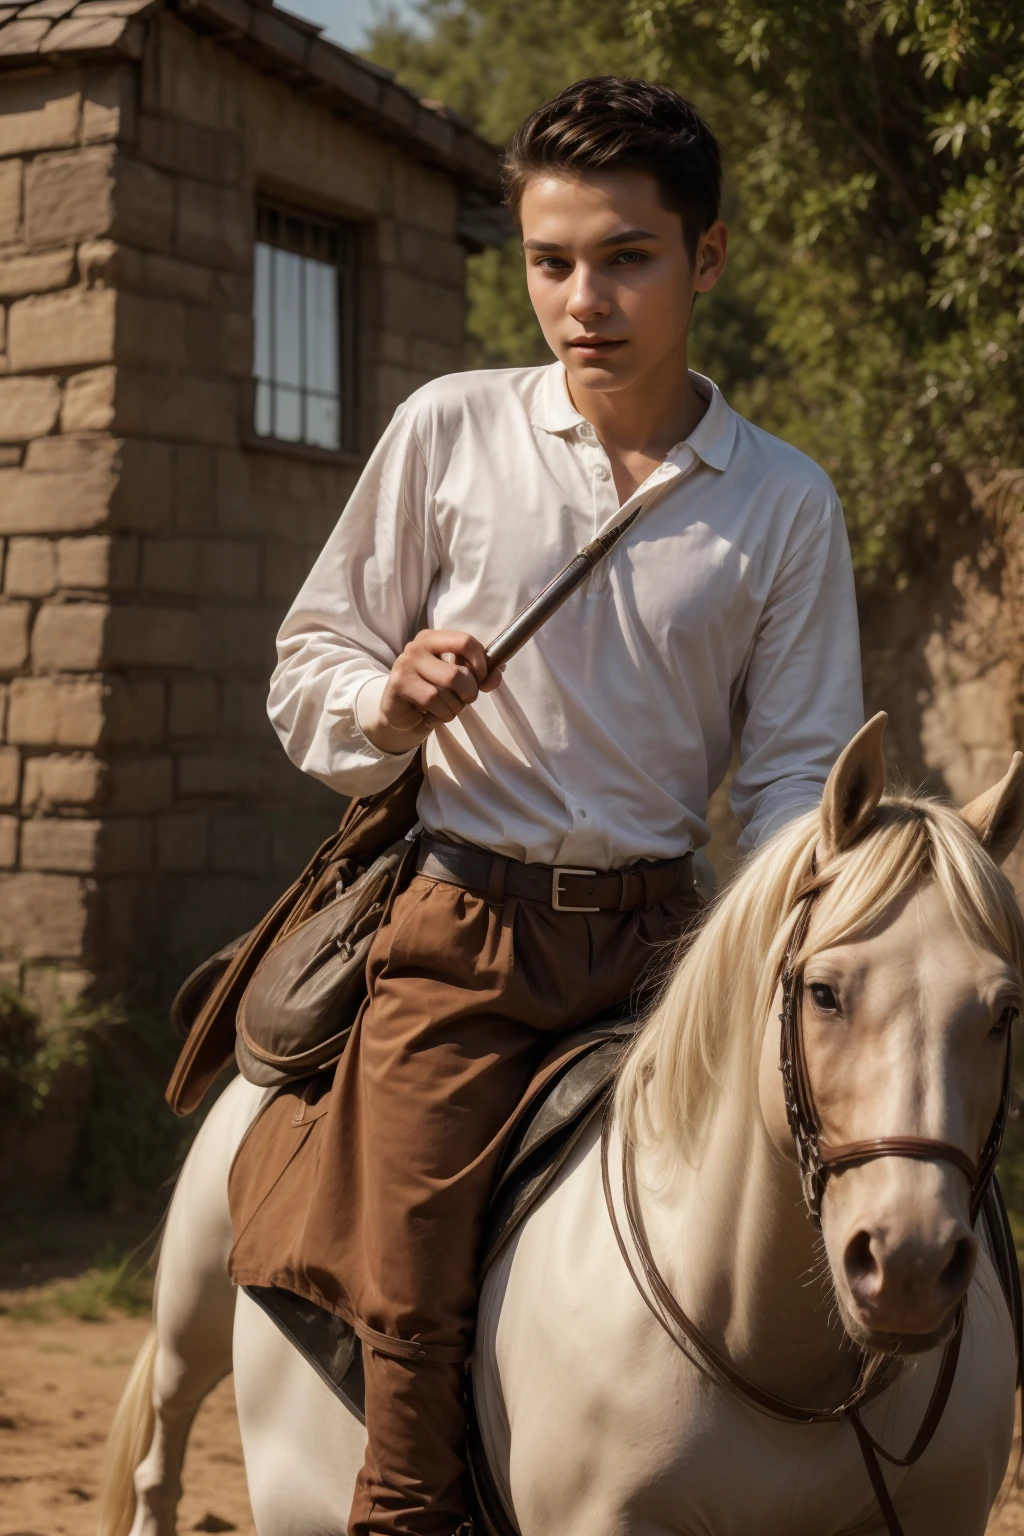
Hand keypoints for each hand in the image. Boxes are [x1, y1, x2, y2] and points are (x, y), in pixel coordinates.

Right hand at [377, 629, 501, 743]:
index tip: (481, 678)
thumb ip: (480, 676)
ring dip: (455, 707)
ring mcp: (406, 664)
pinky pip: (433, 701)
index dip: (480, 663)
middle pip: (458, 672)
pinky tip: (432, 714)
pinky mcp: (399, 684)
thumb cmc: (432, 693)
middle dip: (468, 693)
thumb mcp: (459, 682)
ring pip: (447, 689)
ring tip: (444, 708)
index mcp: (433, 638)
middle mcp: (417, 647)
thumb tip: (497, 674)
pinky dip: (442, 714)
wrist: (401, 716)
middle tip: (463, 700)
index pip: (466, 641)